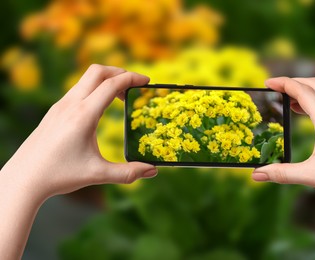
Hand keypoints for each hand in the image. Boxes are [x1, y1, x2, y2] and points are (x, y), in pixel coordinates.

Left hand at [1, 64, 156, 199]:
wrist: (23, 179)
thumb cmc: (59, 175)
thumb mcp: (97, 174)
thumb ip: (128, 173)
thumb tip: (153, 171)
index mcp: (83, 115)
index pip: (111, 84)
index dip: (132, 79)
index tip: (147, 81)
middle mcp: (70, 105)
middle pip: (98, 71)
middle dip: (119, 72)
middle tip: (135, 85)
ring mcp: (60, 106)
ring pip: (86, 78)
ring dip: (106, 80)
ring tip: (120, 96)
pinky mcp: (54, 111)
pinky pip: (78, 89)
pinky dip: (94, 89)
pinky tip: (99, 107)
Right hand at [252, 77, 314, 208]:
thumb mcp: (310, 175)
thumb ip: (281, 173)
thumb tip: (256, 175)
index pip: (302, 91)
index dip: (283, 83)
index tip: (267, 83)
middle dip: (293, 82)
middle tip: (275, 88)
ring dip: (305, 92)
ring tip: (288, 102)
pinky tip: (309, 116)